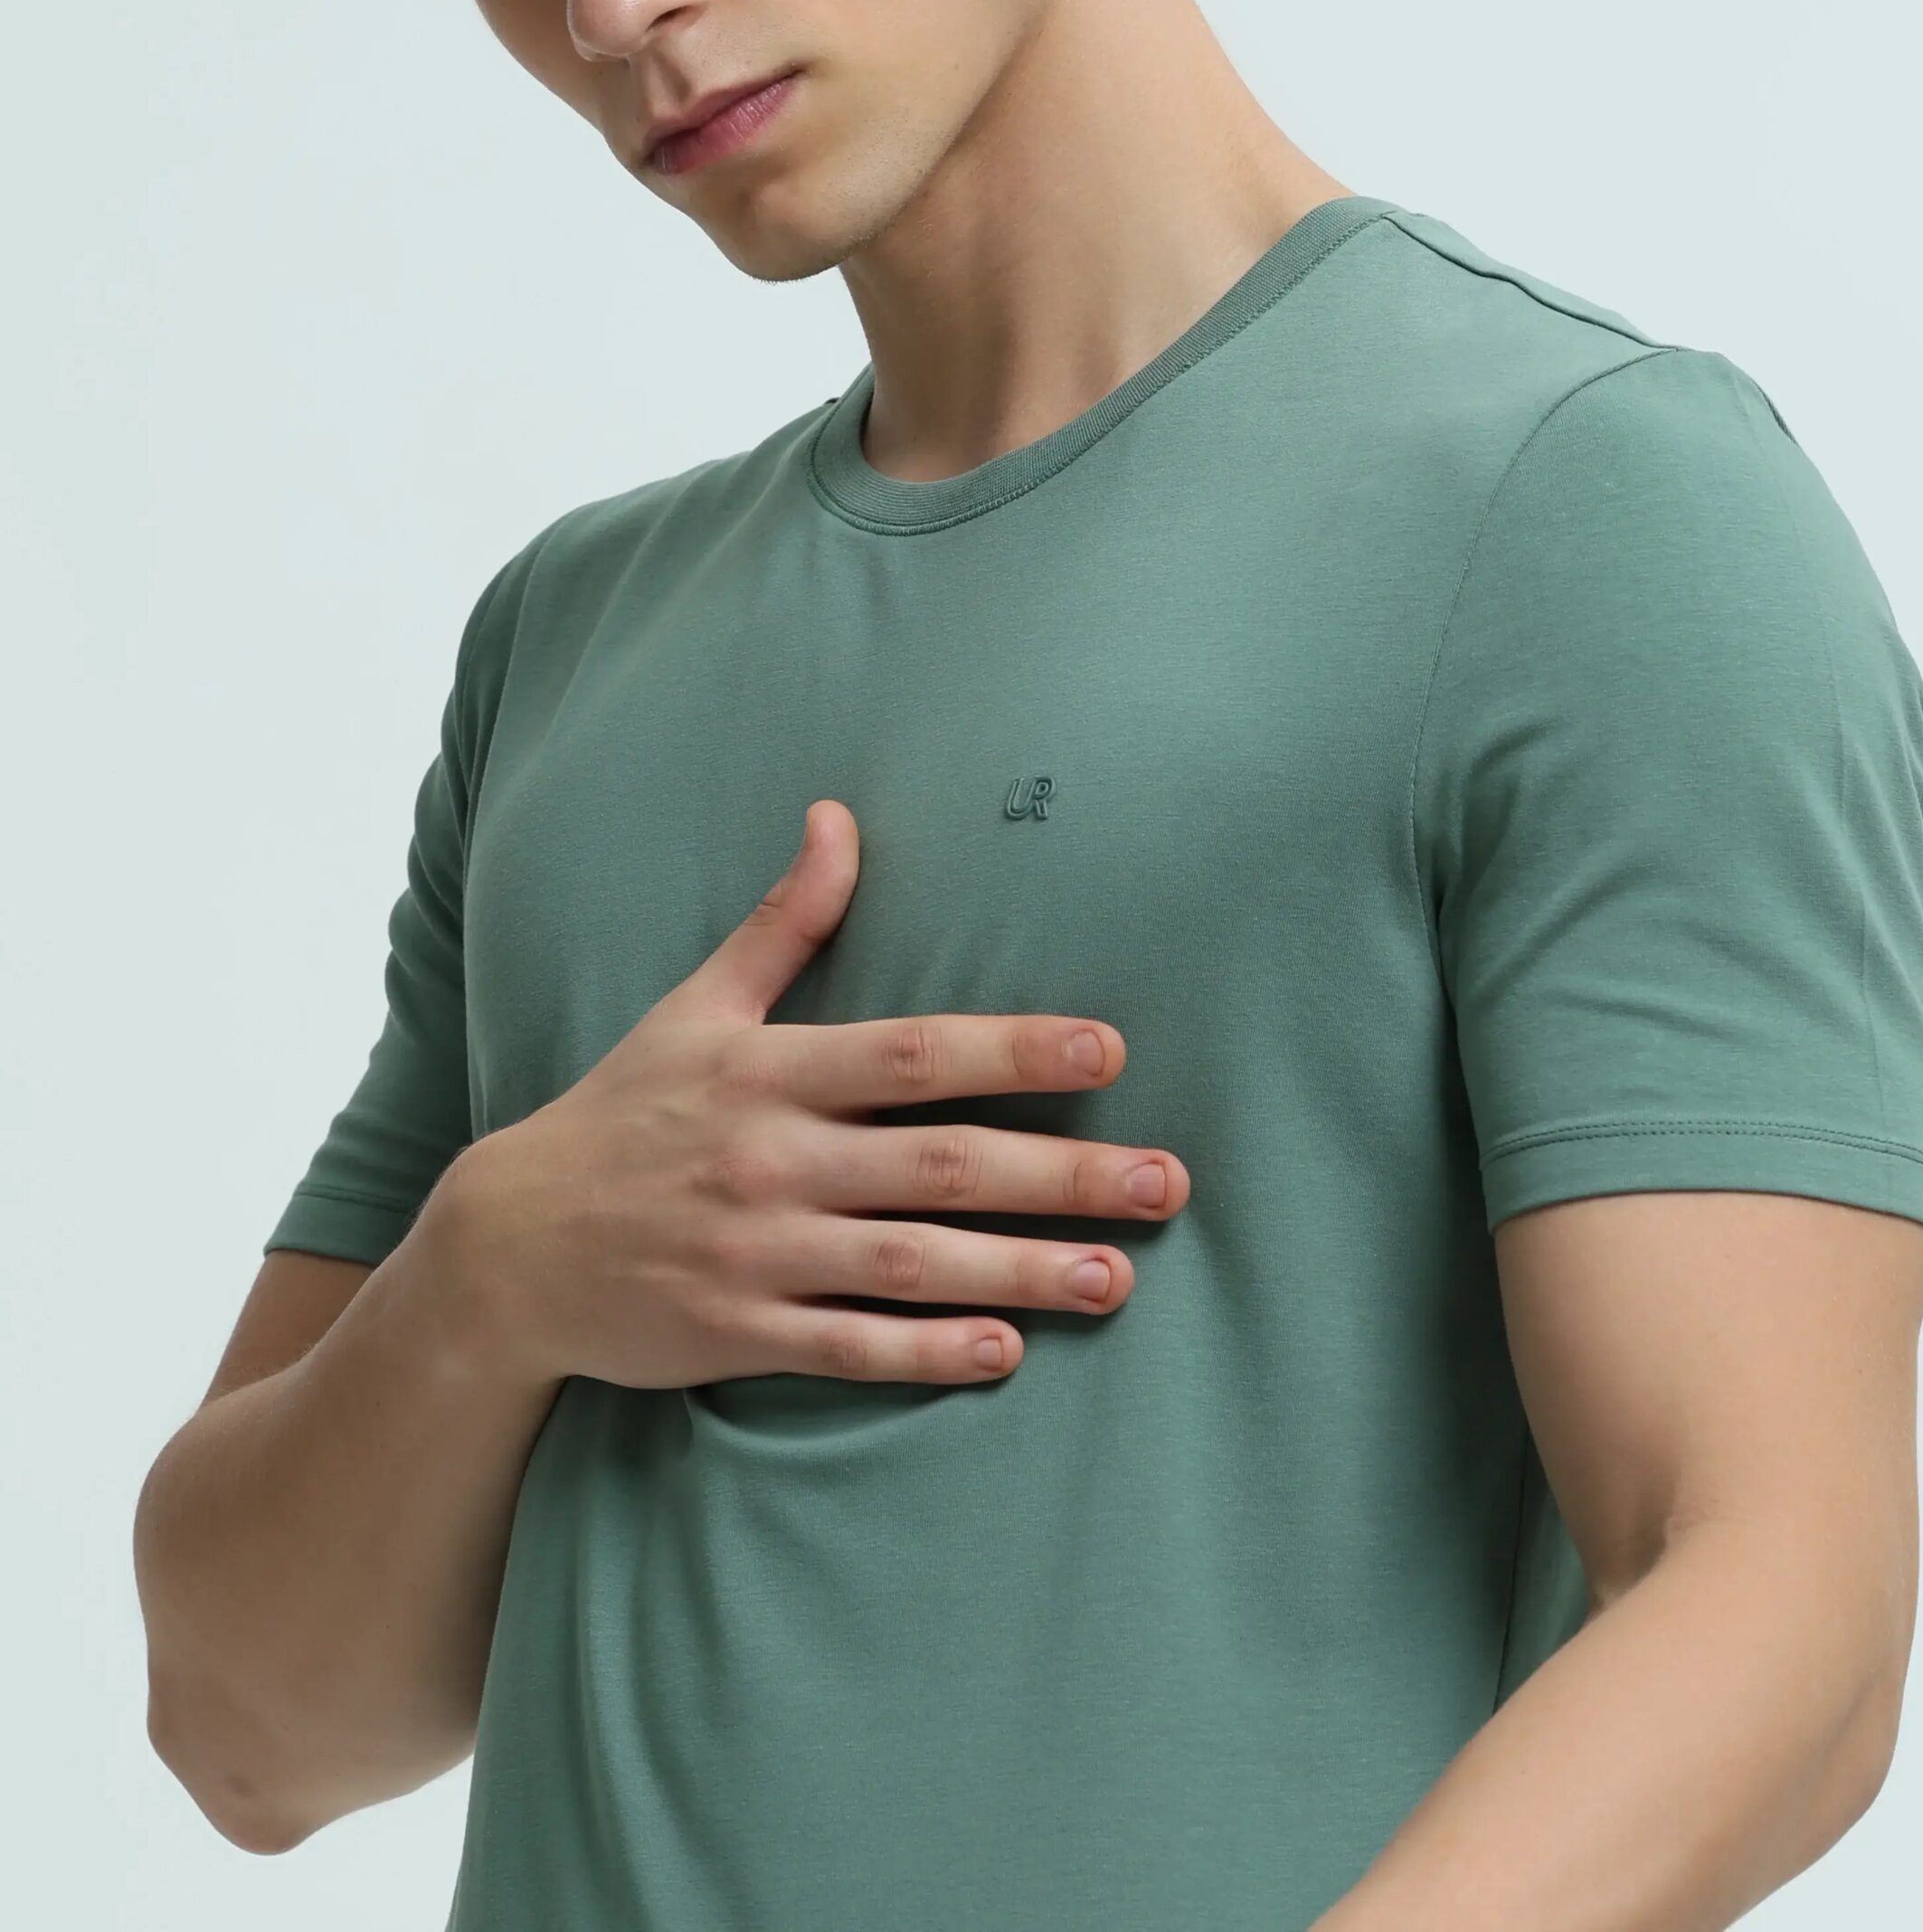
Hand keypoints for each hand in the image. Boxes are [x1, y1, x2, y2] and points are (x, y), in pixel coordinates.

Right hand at [426, 798, 1188, 1393]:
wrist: (508, 1246)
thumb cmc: (621, 1113)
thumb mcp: (694, 1007)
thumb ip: (783, 923)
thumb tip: (839, 816)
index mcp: (768, 1071)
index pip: (913, 1054)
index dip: (1014, 1050)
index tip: (1111, 1052)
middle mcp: (770, 1159)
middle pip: (939, 1165)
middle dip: (1062, 1175)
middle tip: (1167, 1182)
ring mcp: (754, 1252)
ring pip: (910, 1264)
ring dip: (1022, 1270)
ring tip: (1120, 1277)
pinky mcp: (736, 1332)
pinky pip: (849, 1348)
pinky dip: (926, 1352)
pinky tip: (1006, 1350)